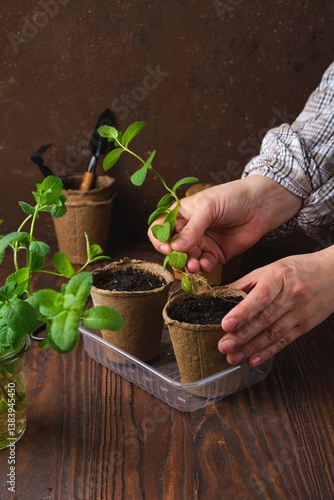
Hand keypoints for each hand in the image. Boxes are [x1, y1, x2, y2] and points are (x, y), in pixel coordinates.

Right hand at [148, 175, 301, 272]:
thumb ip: (193, 228)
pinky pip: (203, 264)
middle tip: (181, 259)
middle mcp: (188, 229)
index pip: (160, 227)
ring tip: (194, 265)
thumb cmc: (233, 197)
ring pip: (186, 258)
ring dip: (188, 264)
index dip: (160, 238)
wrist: (261, 205)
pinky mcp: (215, 254)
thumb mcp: (209, 207)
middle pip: (172, 247)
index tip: (167, 245)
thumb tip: (176, 247)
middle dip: (175, 255)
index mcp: (180, 213)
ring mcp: (201, 242)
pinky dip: (202, 267)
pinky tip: (205, 264)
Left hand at [219, 246, 333, 366]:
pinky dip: (267, 352)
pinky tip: (252, 360)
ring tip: (233, 357)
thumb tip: (220, 296)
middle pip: (265, 318)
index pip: (260, 296)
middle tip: (224, 346)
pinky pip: (284, 341)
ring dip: (251, 348)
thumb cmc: (296, 270)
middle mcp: (292, 295)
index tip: (226, 324)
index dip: (243, 312)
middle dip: (242, 335)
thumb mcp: (270, 269)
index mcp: (280, 277)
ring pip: (273, 333)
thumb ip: (245, 283)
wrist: (333, 275)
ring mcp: (300, 312)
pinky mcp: (305, 326)